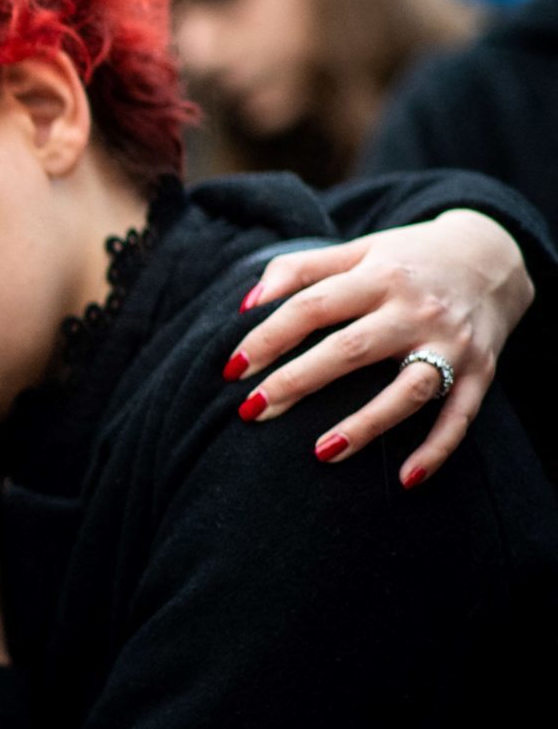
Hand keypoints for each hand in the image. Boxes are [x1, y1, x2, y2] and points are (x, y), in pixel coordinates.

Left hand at [223, 210, 534, 485]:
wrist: (496, 255)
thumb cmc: (407, 258)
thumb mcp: (358, 249)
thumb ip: (300, 269)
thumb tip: (246, 302)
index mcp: (380, 276)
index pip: (312, 306)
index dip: (268, 337)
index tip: (231, 368)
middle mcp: (417, 309)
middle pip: (350, 350)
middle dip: (297, 382)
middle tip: (251, 411)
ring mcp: (453, 343)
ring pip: (407, 390)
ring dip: (365, 425)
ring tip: (321, 453)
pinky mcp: (482, 371)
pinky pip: (460, 417)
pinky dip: (437, 449)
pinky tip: (406, 479)